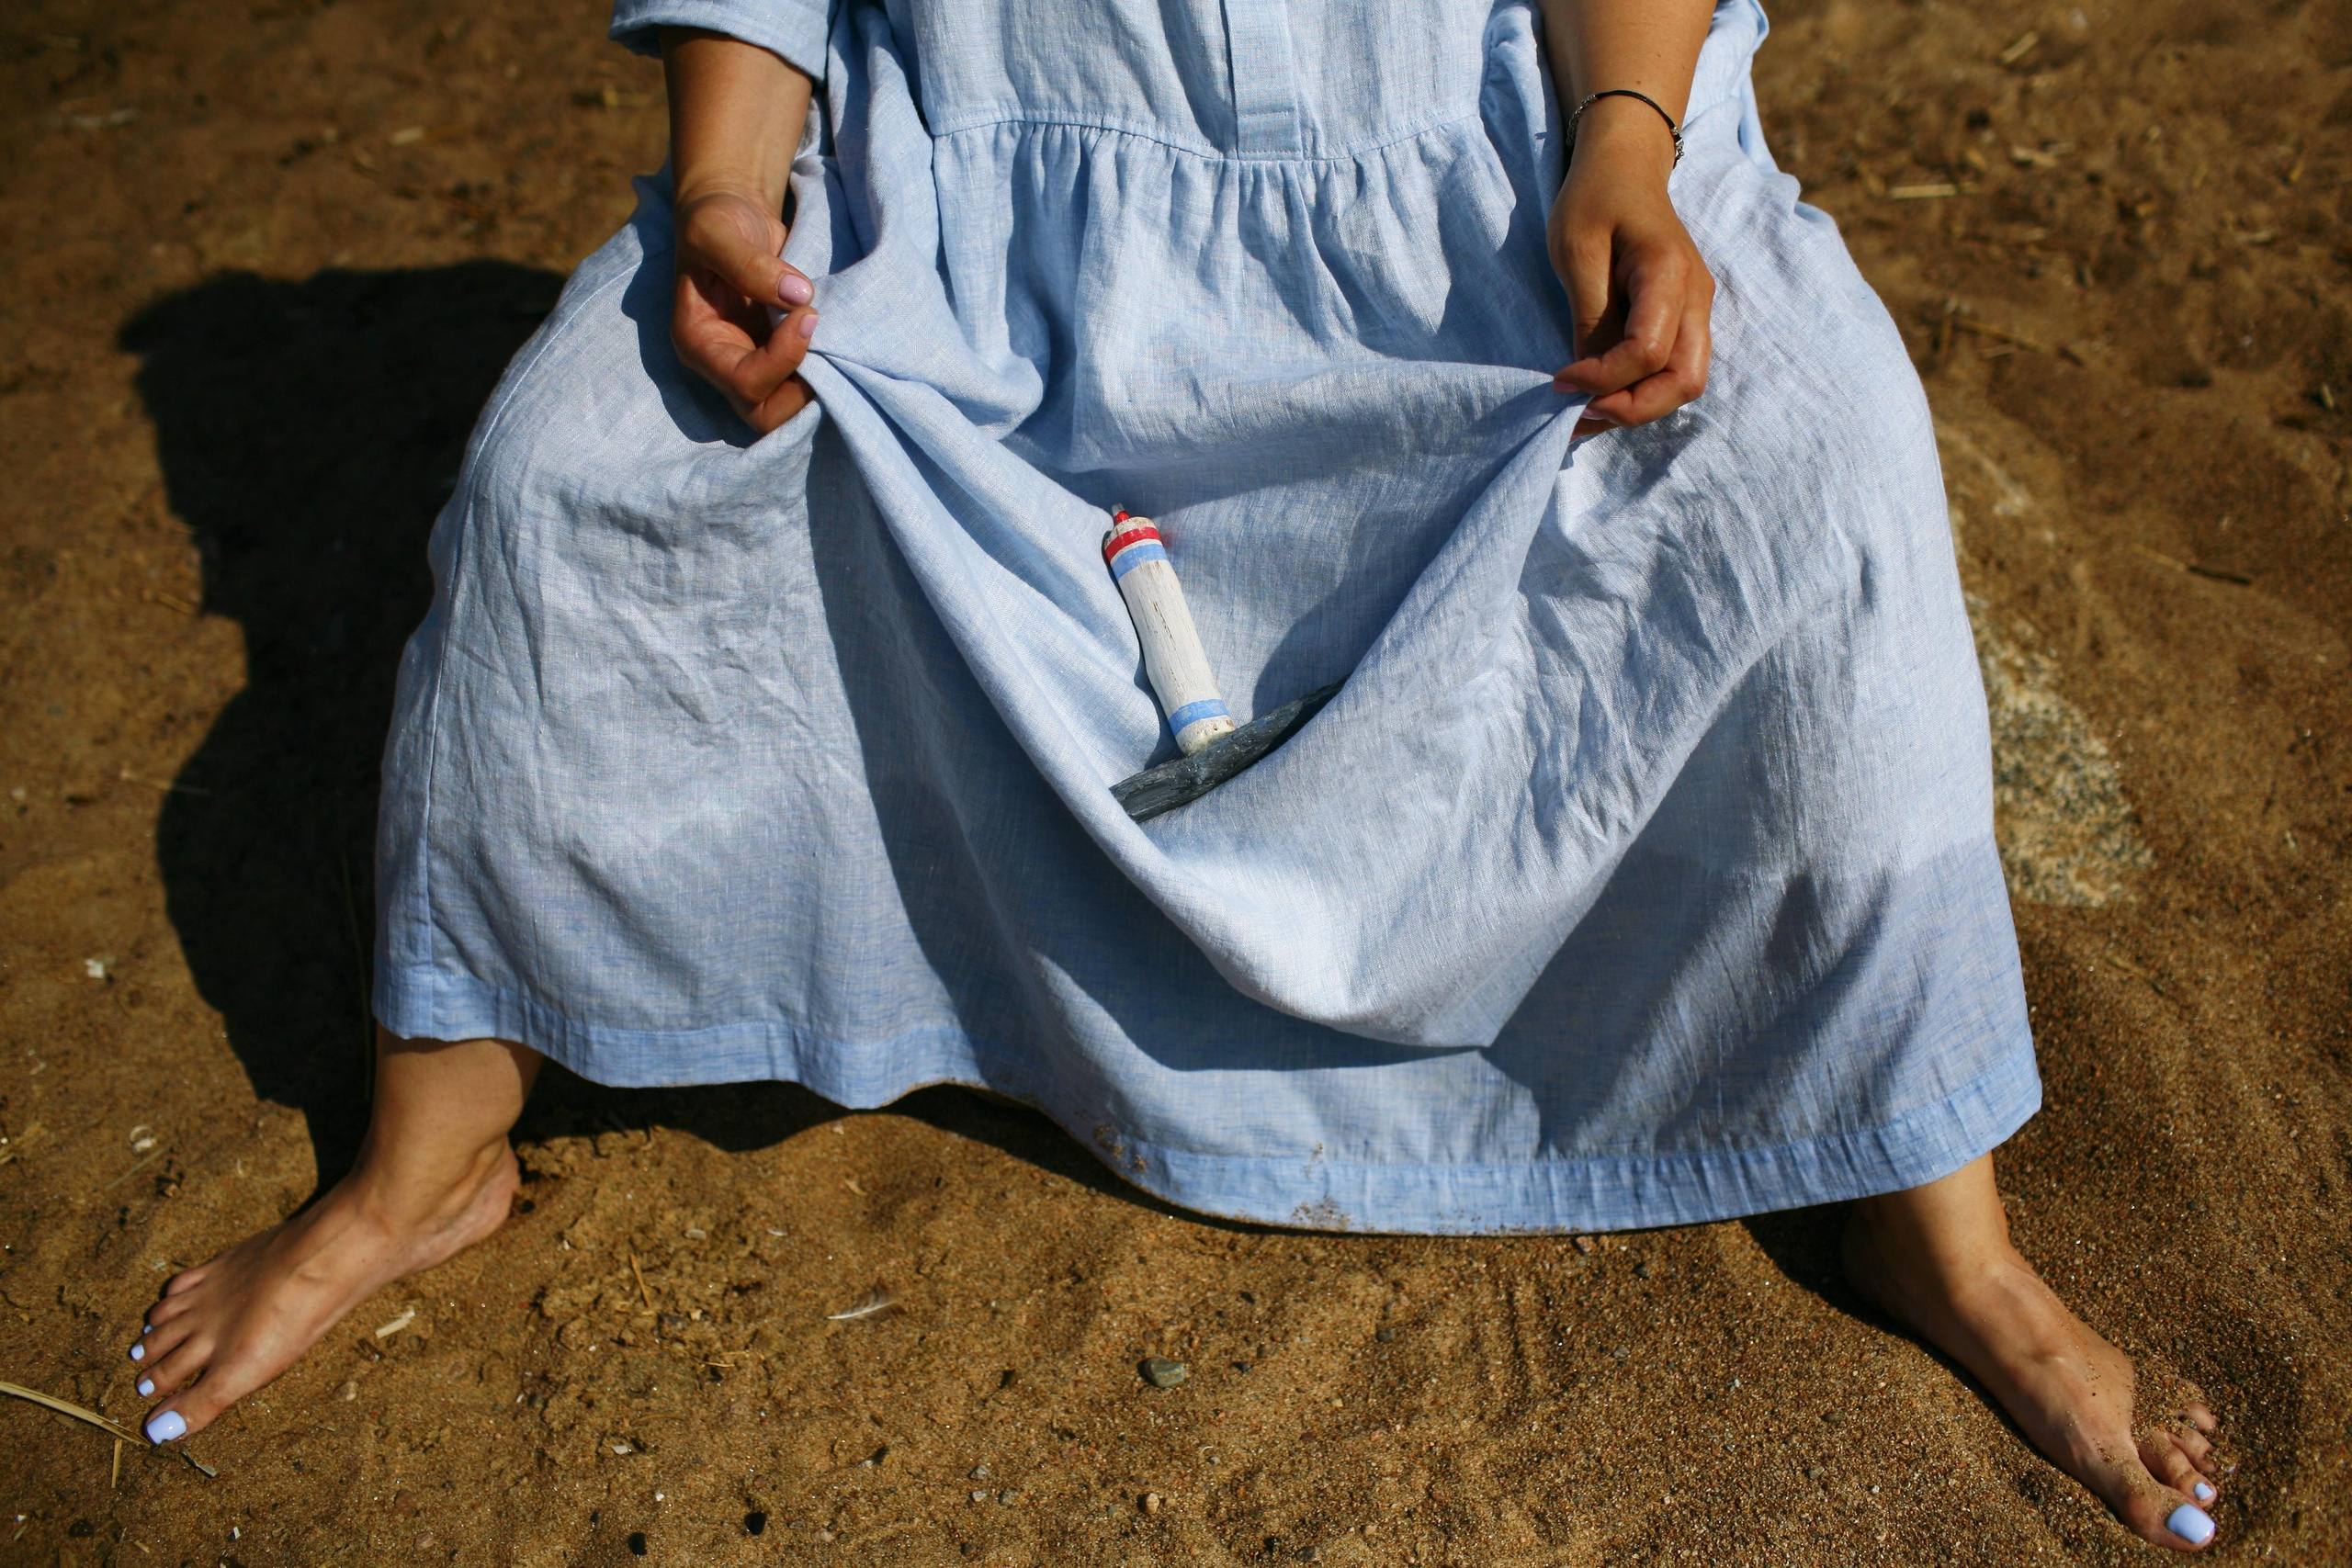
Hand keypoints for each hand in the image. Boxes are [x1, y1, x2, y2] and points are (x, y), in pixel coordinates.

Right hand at [671, 185, 817, 433]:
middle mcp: (723, 364)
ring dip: (817, 383)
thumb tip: (799, 295)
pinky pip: (805, 383)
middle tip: (824, 342)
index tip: (808, 313)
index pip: (744, 381)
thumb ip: (750, 263)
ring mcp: (753, 363)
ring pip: (789, 408)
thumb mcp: (717, 232)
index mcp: (698, 344)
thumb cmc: (716, 220)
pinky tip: (836, 337)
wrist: (735, 213)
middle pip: (766, 416)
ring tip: (831, 338)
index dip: (784, 357)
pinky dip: (825, 368)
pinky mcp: (779, 355)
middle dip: (802, 390)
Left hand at [1547, 98, 1713, 438]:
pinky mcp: (1684, 317)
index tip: (1558, 381)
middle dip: (1632, 410)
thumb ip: (1590, 318)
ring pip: (1684, 383)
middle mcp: (1696, 297)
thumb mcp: (1577, 253)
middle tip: (1579, 415)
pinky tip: (1602, 394)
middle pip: (1684, 381)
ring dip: (1638, 407)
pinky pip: (1673, 368)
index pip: (1647, 352)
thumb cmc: (1595, 199)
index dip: (1602, 379)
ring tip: (1586, 413)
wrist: (1625, 166)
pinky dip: (1642, 391)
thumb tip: (1589, 382)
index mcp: (1669, 274)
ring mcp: (1696, 309)